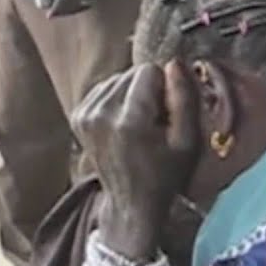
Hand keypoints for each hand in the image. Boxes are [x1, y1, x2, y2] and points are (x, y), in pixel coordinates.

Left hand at [72, 63, 199, 256]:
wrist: (131, 203)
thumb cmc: (165, 174)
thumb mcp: (187, 140)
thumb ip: (184, 98)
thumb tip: (174, 62)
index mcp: (128, 121)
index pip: (149, 69)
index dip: (164, 88)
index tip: (166, 115)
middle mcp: (100, 113)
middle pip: (132, 72)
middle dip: (147, 90)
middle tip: (154, 123)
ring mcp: (84, 114)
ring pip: (118, 78)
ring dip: (132, 94)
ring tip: (138, 125)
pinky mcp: (77, 115)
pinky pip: (105, 88)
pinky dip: (117, 99)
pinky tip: (123, 123)